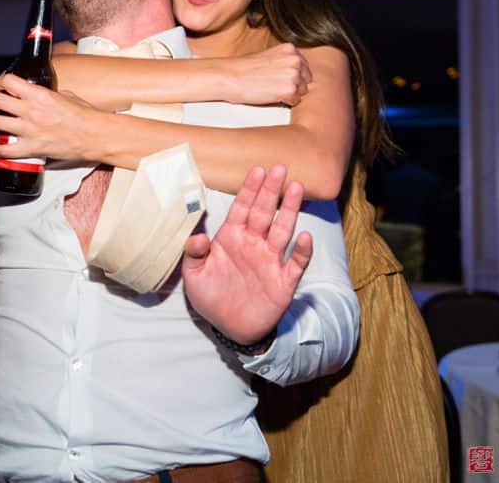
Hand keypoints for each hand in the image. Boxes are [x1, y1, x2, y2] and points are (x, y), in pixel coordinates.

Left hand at [0, 73, 101, 161]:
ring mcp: (30, 130)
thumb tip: (39, 96)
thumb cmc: (85, 116)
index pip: (8, 81)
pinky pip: (4, 150)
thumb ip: (48, 94)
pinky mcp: (32, 148)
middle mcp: (31, 111)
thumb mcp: (66, 96)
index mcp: (40, 94)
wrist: (95, 136)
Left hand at [182, 165, 312, 345]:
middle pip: (264, 212)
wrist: (230, 328)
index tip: (257, 170)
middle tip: (280, 169)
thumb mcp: (194, 276)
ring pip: (282, 230)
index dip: (250, 189)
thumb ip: (194, 254)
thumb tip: (197, 237)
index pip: (242, 208)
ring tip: (296, 189)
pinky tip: (304, 236)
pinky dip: (301, 251)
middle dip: (271, 191)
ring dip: (289, 211)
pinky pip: (295, 263)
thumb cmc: (212, 297)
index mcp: (232, 238)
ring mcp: (270, 261)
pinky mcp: (283, 281)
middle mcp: (253, 244)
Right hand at [224, 43, 311, 105]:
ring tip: (272, 91)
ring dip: (290, 94)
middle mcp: (295, 60)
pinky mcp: (290, 90)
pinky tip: (271, 96)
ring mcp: (294, 75)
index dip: (294, 76)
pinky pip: (295, 101)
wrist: (230, 76)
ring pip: (302, 91)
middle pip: (306, 79)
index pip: (304, 67)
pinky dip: (285, 102)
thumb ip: (284, 61)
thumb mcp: (268, 56)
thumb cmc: (244, 68)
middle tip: (276, 86)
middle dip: (295, 84)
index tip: (282, 79)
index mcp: (290, 49)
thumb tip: (294, 72)